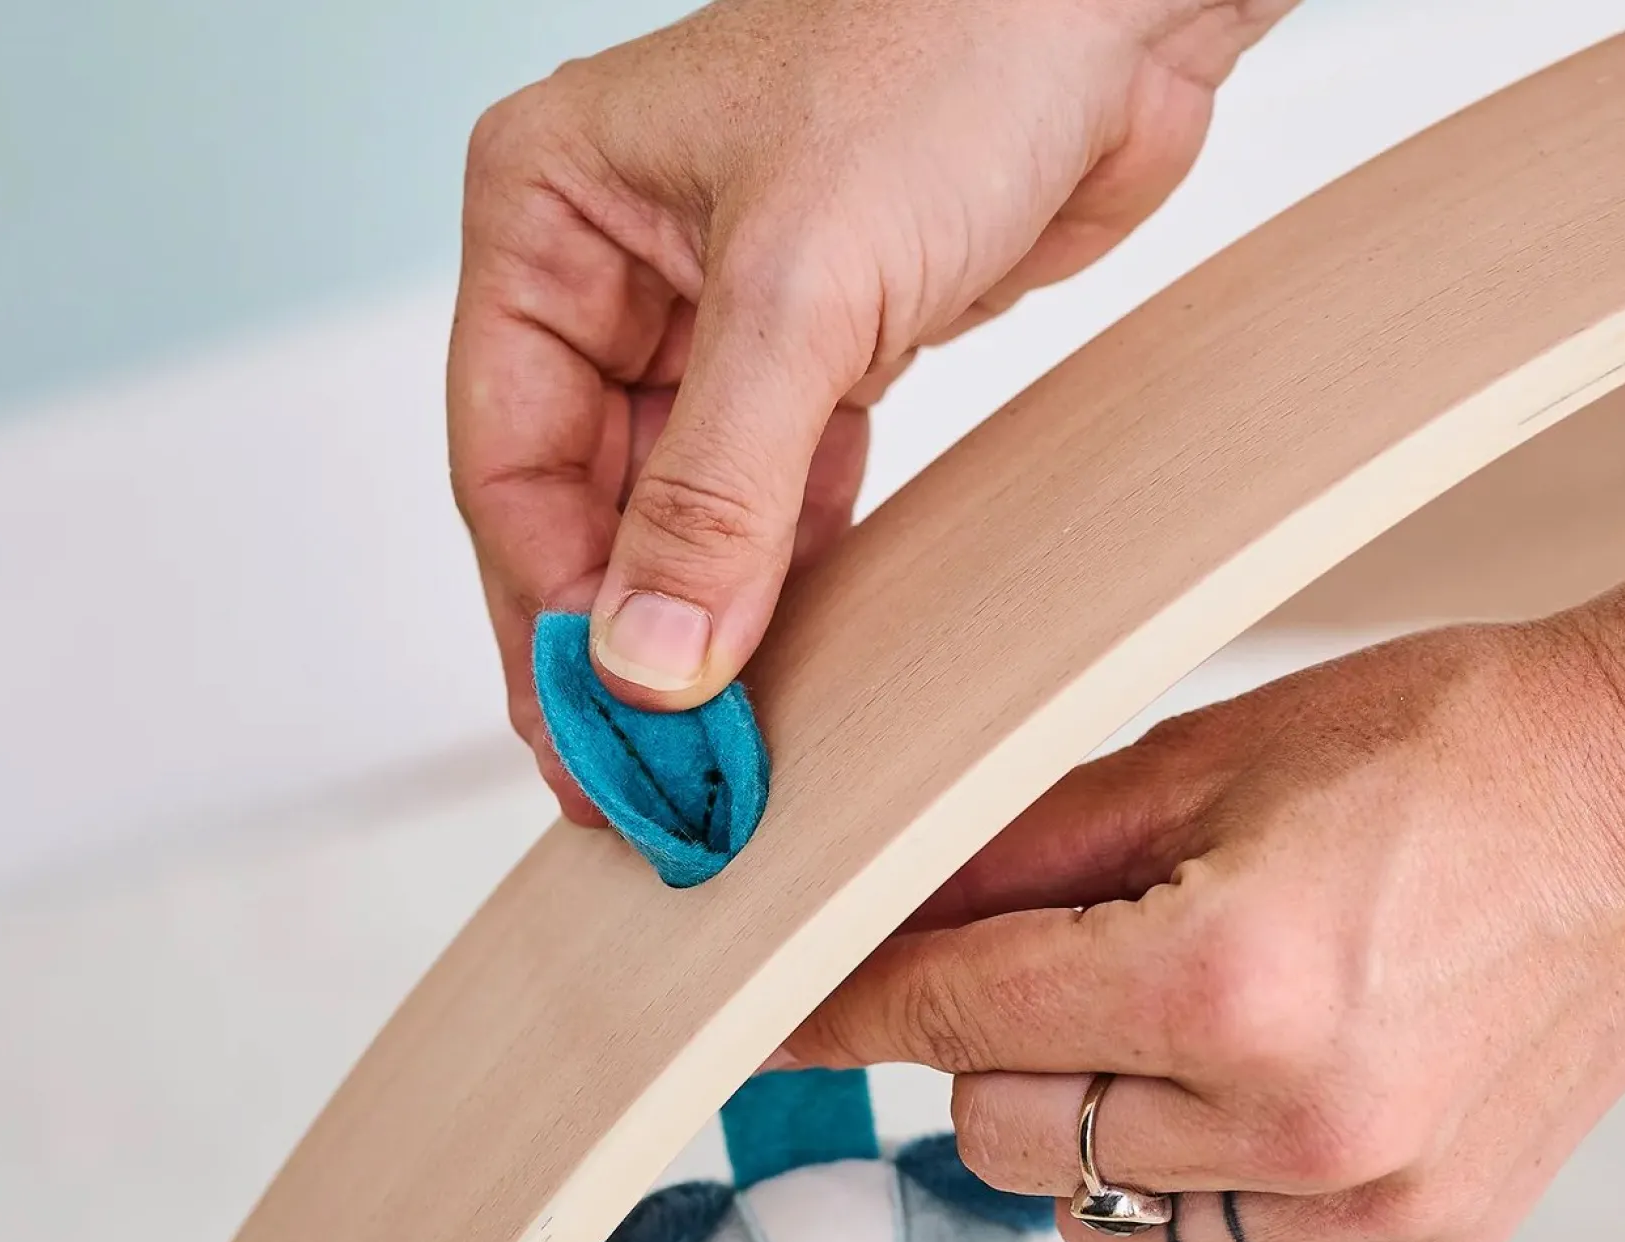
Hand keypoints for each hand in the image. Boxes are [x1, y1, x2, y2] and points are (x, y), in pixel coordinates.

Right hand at [449, 0, 1296, 817]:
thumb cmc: (950, 53)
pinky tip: (775, 665)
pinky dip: (775, 583)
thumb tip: (648, 663)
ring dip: (694, 632)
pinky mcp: (822, 358)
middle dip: (615, 646)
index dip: (547, 617)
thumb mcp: (802, 290)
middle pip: (582, 506)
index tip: (594, 736)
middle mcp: (618, 269)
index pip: (508, 461)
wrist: (1116, 11)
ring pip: (675, 516)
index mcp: (550, 215)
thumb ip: (716, 491)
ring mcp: (721, 320)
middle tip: (635, 780)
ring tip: (702, 752)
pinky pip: (771, 502)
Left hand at [787, 485, 1624, 1241]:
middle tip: (1046, 965)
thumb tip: (875, 913)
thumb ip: (1018, 856)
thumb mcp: (1205, 760)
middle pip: (1002, 1130)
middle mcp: (1291, 1121)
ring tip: (1164, 1029)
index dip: (837, 1010)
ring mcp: (1364, 1204)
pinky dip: (1177, 1217)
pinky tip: (1226, 1123)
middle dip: (983, 1047)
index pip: (947, 1017)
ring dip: (1082, 1130)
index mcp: (1223, 980)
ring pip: (1091, 1218)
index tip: (769, 1019)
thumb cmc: (1444, 745)